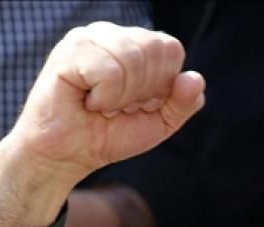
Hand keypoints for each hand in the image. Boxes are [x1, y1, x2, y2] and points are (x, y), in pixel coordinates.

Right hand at [14, 22, 203, 179]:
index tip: (137, 103)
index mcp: (136, 45)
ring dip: (121, 97)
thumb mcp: (159, 123)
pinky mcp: (70, 50)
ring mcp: (89, 37)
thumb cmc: (108, 133)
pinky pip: (109, 71)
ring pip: (132, 58)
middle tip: (116, 105)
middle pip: (155, 49)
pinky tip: (86, 100)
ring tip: (99, 103)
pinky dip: (103, 97)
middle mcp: (113, 34)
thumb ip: (183, 103)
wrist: (68, 155)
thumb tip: (195, 79)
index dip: (161, 85)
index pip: (171, 49)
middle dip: (141, 91)